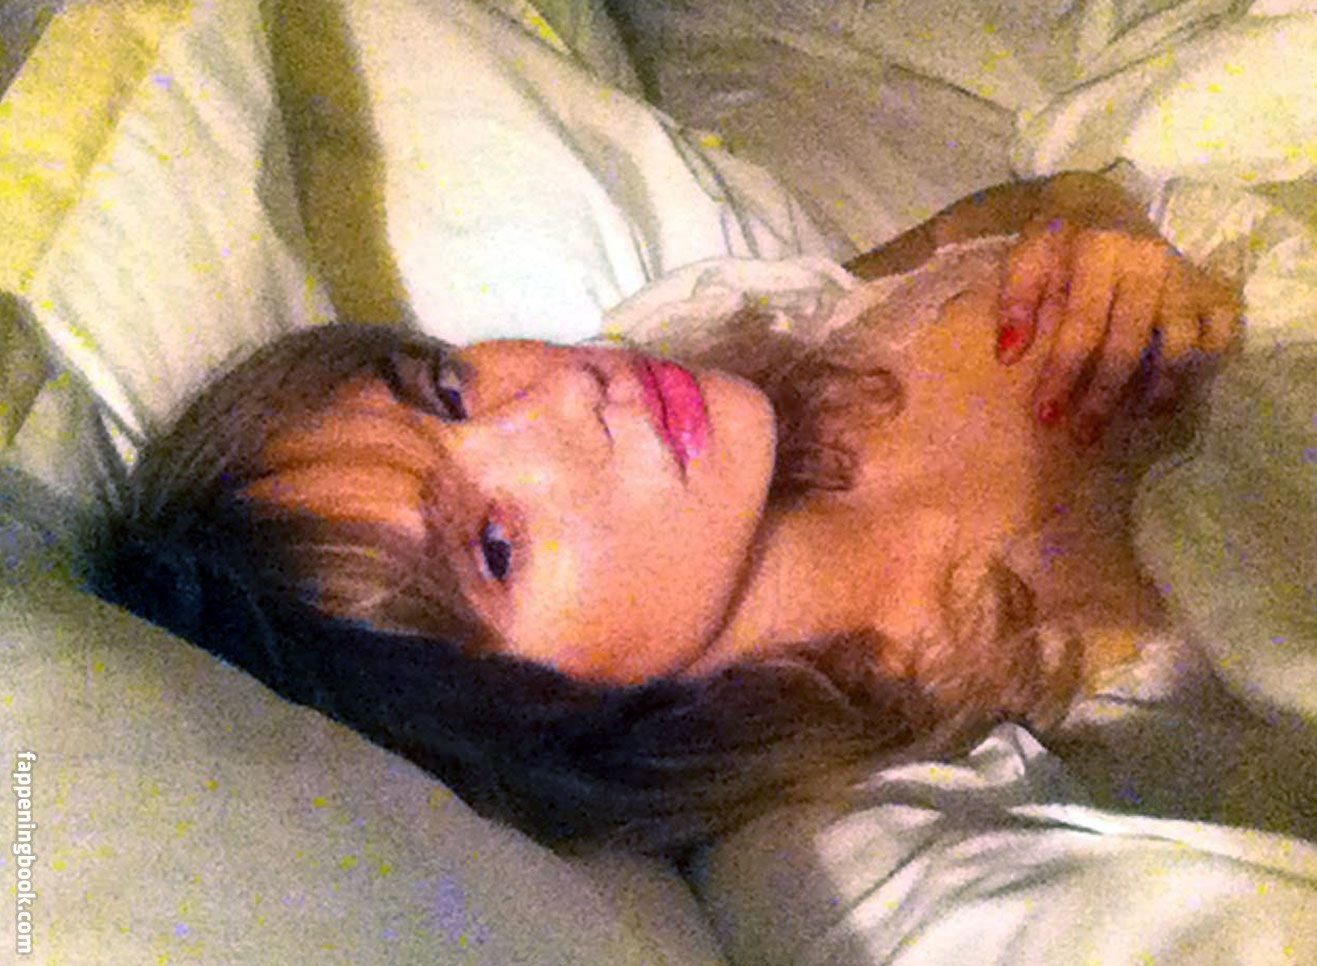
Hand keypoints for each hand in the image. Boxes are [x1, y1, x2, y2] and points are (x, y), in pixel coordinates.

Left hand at [996, 219, 1240, 445]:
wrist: (1099, 206)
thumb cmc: (1056, 244)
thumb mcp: (1025, 259)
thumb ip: (1013, 303)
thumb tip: (1008, 355)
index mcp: (1100, 251)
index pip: (1082, 324)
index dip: (1063, 373)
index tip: (1045, 416)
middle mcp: (1148, 261)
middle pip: (1130, 341)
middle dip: (1104, 394)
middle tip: (1085, 433)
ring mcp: (1183, 274)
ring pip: (1181, 342)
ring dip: (1159, 386)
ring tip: (1133, 418)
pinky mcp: (1209, 285)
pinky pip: (1221, 328)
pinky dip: (1205, 361)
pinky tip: (1174, 390)